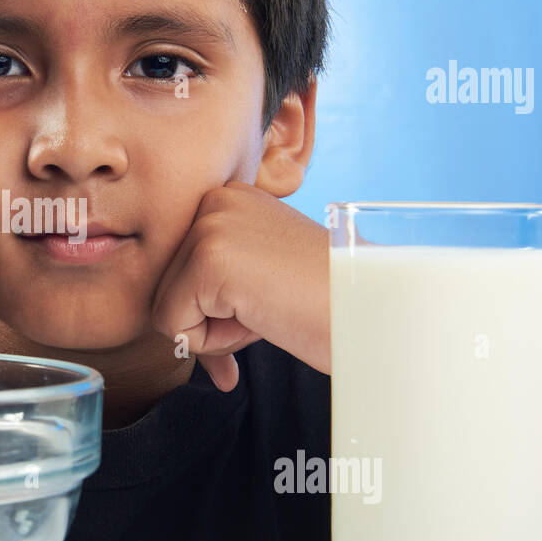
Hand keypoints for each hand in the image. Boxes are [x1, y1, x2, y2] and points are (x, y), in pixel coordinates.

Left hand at [150, 181, 331, 389]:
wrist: (374, 311)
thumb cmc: (325, 304)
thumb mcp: (259, 279)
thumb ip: (212, 290)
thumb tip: (171, 331)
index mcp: (228, 198)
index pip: (179, 269)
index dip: (213, 307)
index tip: (261, 306)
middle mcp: (214, 200)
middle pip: (167, 287)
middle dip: (212, 319)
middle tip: (269, 309)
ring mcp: (210, 226)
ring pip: (166, 309)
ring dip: (216, 331)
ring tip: (268, 309)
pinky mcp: (208, 259)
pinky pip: (173, 325)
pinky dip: (214, 342)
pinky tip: (261, 317)